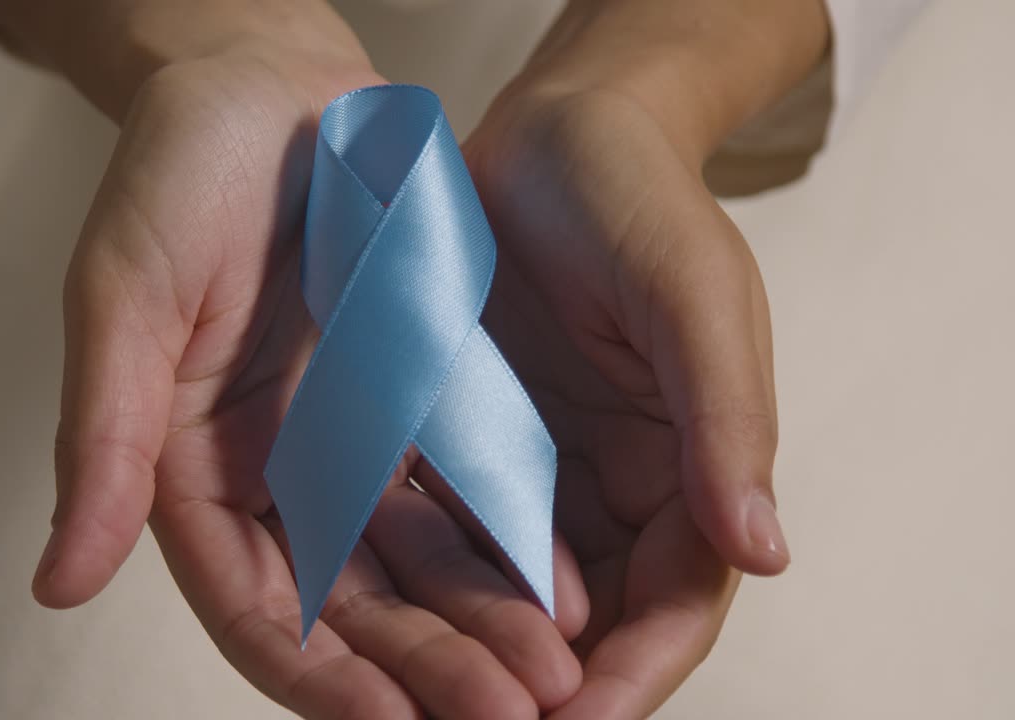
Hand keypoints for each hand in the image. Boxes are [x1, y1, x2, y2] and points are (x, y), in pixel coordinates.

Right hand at [34, 51, 592, 718]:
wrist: (268, 84)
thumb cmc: (180, 174)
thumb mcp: (125, 295)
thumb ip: (101, 438)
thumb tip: (59, 581)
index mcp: (187, 468)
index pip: (252, 608)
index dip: (319, 676)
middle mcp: (270, 475)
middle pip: (347, 607)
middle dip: (423, 670)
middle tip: (508, 717)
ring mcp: (344, 444)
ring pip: (415, 567)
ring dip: (478, 629)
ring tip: (550, 680)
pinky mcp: (407, 404)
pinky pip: (461, 492)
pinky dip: (505, 546)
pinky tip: (560, 586)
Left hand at [454, 0, 827, 711]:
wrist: (552, 133)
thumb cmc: (638, 198)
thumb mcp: (693, 294)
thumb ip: (726, 418)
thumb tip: (765, 552)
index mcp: (688, 470)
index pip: (672, 602)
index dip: (632, 671)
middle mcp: (609, 488)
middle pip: (581, 619)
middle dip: (536, 685)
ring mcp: (532, 469)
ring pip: (500, 590)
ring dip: (462, 651)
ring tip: (409, 703)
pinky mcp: (462, 438)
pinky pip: (434, 523)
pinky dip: (410, 575)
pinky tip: (365, 614)